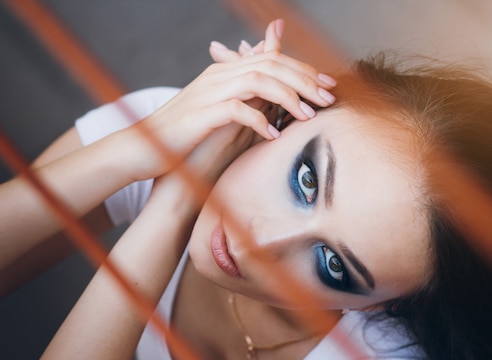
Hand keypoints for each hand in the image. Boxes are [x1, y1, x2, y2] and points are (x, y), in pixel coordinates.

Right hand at [130, 19, 335, 184]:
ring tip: (308, 116)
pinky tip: (275, 135)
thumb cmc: (191, 138)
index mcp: (227, 73)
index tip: (330, 86)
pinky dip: (258, 121)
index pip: (273, 60)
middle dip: (304, 80)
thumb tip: (282, 96)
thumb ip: (253, 100)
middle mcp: (219, 77)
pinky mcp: (200, 116)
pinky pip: (235, 110)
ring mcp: (208, 94)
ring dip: (287, 97)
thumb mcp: (228, 115)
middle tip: (329, 98)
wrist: (145, 150)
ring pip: (257, 81)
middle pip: (270, 65)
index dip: (304, 70)